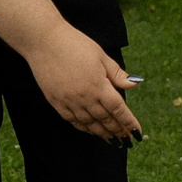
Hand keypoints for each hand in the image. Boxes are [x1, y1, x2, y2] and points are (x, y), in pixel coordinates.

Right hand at [26, 23, 142, 143]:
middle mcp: (85, 97)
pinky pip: (73, 121)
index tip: (137, 132)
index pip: (118, 109)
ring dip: (103, 133)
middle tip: (127, 140)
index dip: (129, 122)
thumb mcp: (101, 55)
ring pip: (90, 124)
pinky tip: (91, 131)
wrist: (44, 41)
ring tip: (112, 140)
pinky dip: (84, 128)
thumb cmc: (75, 44)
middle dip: (118, 131)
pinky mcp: (56, 102)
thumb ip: (117, 74)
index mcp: (99, 85)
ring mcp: (69, 101)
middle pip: (105, 119)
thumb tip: (134, 84)